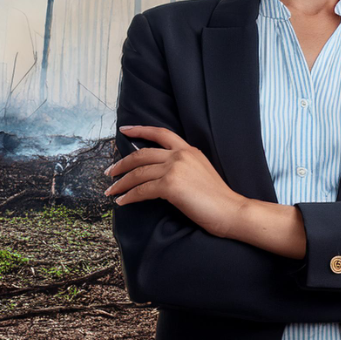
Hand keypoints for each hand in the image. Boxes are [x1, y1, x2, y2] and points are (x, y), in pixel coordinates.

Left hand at [104, 125, 248, 238]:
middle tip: (110, 172)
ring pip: (138, 173)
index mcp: (188, 150)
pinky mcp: (170, 185)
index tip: (124, 130)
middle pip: (142, 154)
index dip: (140, 129)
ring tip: (111, 191)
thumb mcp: (200, 172)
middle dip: (122, 163)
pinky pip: (142, 190)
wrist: (230, 210)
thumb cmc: (217, 197)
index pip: (160, 133)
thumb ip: (182, 166)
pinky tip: (122, 202)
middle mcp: (180, 155)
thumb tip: (159, 171)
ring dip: (121, 183)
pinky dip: (129, 196)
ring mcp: (175, 168)